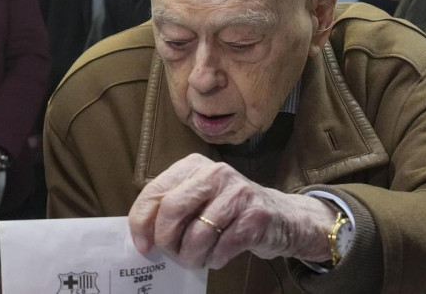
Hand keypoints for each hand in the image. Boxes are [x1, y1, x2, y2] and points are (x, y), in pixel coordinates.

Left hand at [127, 154, 336, 269]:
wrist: (283, 217)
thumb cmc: (230, 211)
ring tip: (197, 259)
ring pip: (197, 234)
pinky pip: (222, 247)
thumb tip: (142, 235)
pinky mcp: (256, 216)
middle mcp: (215, 173)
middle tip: (171, 254)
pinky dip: (214, 259)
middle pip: (172, 209)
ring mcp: (238, 193)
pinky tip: (217, 257)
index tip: (143, 245)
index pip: (155, 192)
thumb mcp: (198, 199)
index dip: (142, 222)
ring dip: (192, 256)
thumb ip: (171, 208)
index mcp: (192, 165)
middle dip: (166, 240)